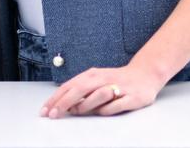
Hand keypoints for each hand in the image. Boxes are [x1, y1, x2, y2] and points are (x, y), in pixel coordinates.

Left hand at [40, 63, 164, 118]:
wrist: (144, 75)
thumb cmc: (116, 80)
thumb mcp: (95, 82)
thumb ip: (80, 92)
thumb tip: (63, 106)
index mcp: (92, 75)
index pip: (69, 86)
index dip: (56, 98)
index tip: (45, 110)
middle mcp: (103, 79)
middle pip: (79, 89)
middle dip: (63, 103)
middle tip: (53, 114)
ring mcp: (117, 87)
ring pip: (97, 95)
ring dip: (84, 105)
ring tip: (76, 112)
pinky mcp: (131, 97)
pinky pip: (115, 106)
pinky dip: (106, 110)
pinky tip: (101, 112)